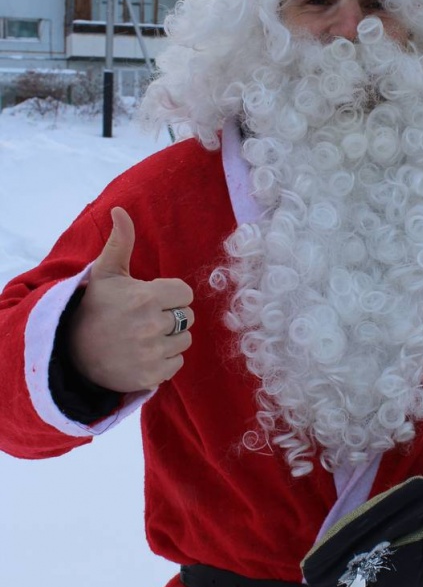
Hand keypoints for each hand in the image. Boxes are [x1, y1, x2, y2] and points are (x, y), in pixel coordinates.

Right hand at [68, 207, 193, 391]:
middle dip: (171, 315)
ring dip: (169, 338)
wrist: (70, 352)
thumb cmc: (94, 307)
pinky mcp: (151, 376)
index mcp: (146, 297)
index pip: (184, 293)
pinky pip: (176, 363)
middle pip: (188, 317)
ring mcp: (151, 353)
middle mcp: (151, 326)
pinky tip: (143, 354)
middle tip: (145, 318)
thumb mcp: (105, 272)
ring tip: (144, 336)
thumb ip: (120, 241)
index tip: (150, 298)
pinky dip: (164, 360)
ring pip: (184, 341)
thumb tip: (120, 210)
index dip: (169, 294)